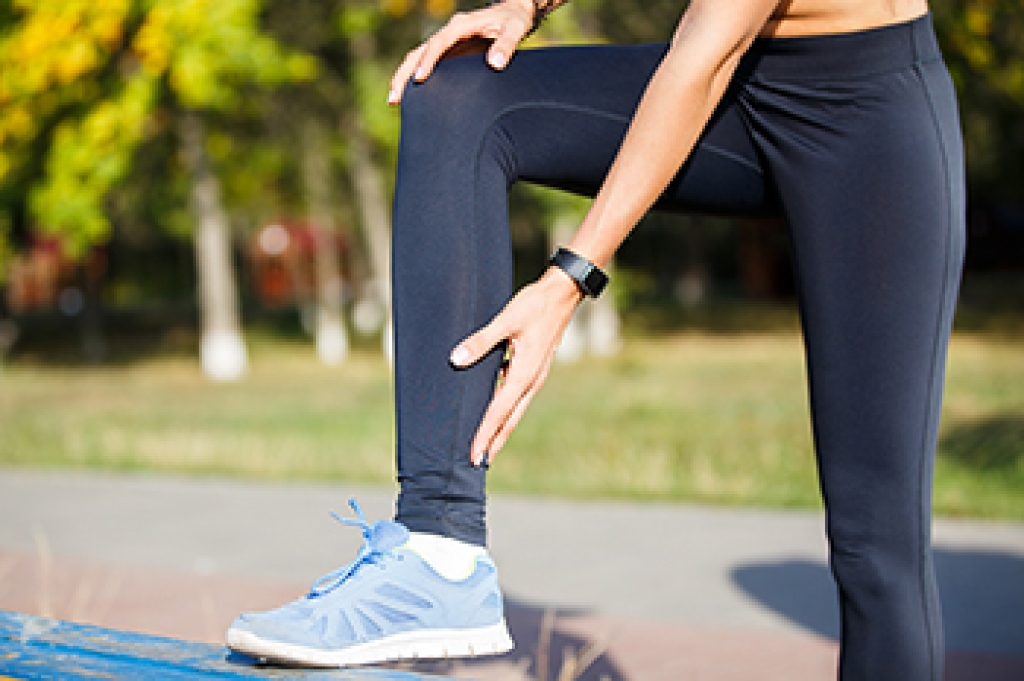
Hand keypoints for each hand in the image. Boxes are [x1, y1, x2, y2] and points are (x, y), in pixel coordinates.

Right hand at [388, 0, 534, 104]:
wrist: (510, 14)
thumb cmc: (513, 22)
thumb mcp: (515, 29)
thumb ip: (506, 45)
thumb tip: (494, 63)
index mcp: (461, 25)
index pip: (439, 43)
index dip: (429, 60)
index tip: (420, 78)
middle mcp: (448, 32)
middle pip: (419, 51)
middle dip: (405, 73)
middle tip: (394, 96)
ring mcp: (446, 43)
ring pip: (418, 58)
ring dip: (404, 77)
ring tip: (393, 101)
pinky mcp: (448, 53)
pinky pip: (426, 64)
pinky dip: (415, 78)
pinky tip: (410, 98)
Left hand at [450, 269, 581, 465]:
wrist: (563, 293)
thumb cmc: (536, 305)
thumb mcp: (506, 321)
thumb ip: (481, 341)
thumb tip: (457, 359)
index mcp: (525, 374)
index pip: (499, 412)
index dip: (485, 434)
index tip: (474, 454)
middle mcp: (532, 381)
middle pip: (510, 420)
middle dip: (494, 442)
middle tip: (478, 464)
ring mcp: (535, 376)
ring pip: (514, 411)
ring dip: (500, 429)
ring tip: (485, 446)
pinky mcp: (534, 369)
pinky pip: (517, 397)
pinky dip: (504, 411)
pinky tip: (493, 412)